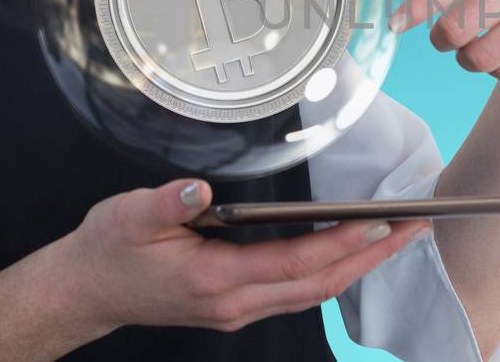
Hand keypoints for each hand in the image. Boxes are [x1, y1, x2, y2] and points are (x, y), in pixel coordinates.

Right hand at [55, 179, 430, 333]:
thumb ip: (166, 203)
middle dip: (372, 257)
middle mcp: (235, 303)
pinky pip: (298, 293)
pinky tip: (350, 252)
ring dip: (358, 266)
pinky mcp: (238, 307)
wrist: (85, 292)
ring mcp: (239, 310)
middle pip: (320, 284)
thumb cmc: (108, 251)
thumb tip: (199, 190)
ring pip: (314, 293)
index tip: (379, 220)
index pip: (295, 262)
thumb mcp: (126, 216)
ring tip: (396, 237)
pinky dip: (332, 272)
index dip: (341, 242)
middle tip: (415, 228)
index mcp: (214, 279)